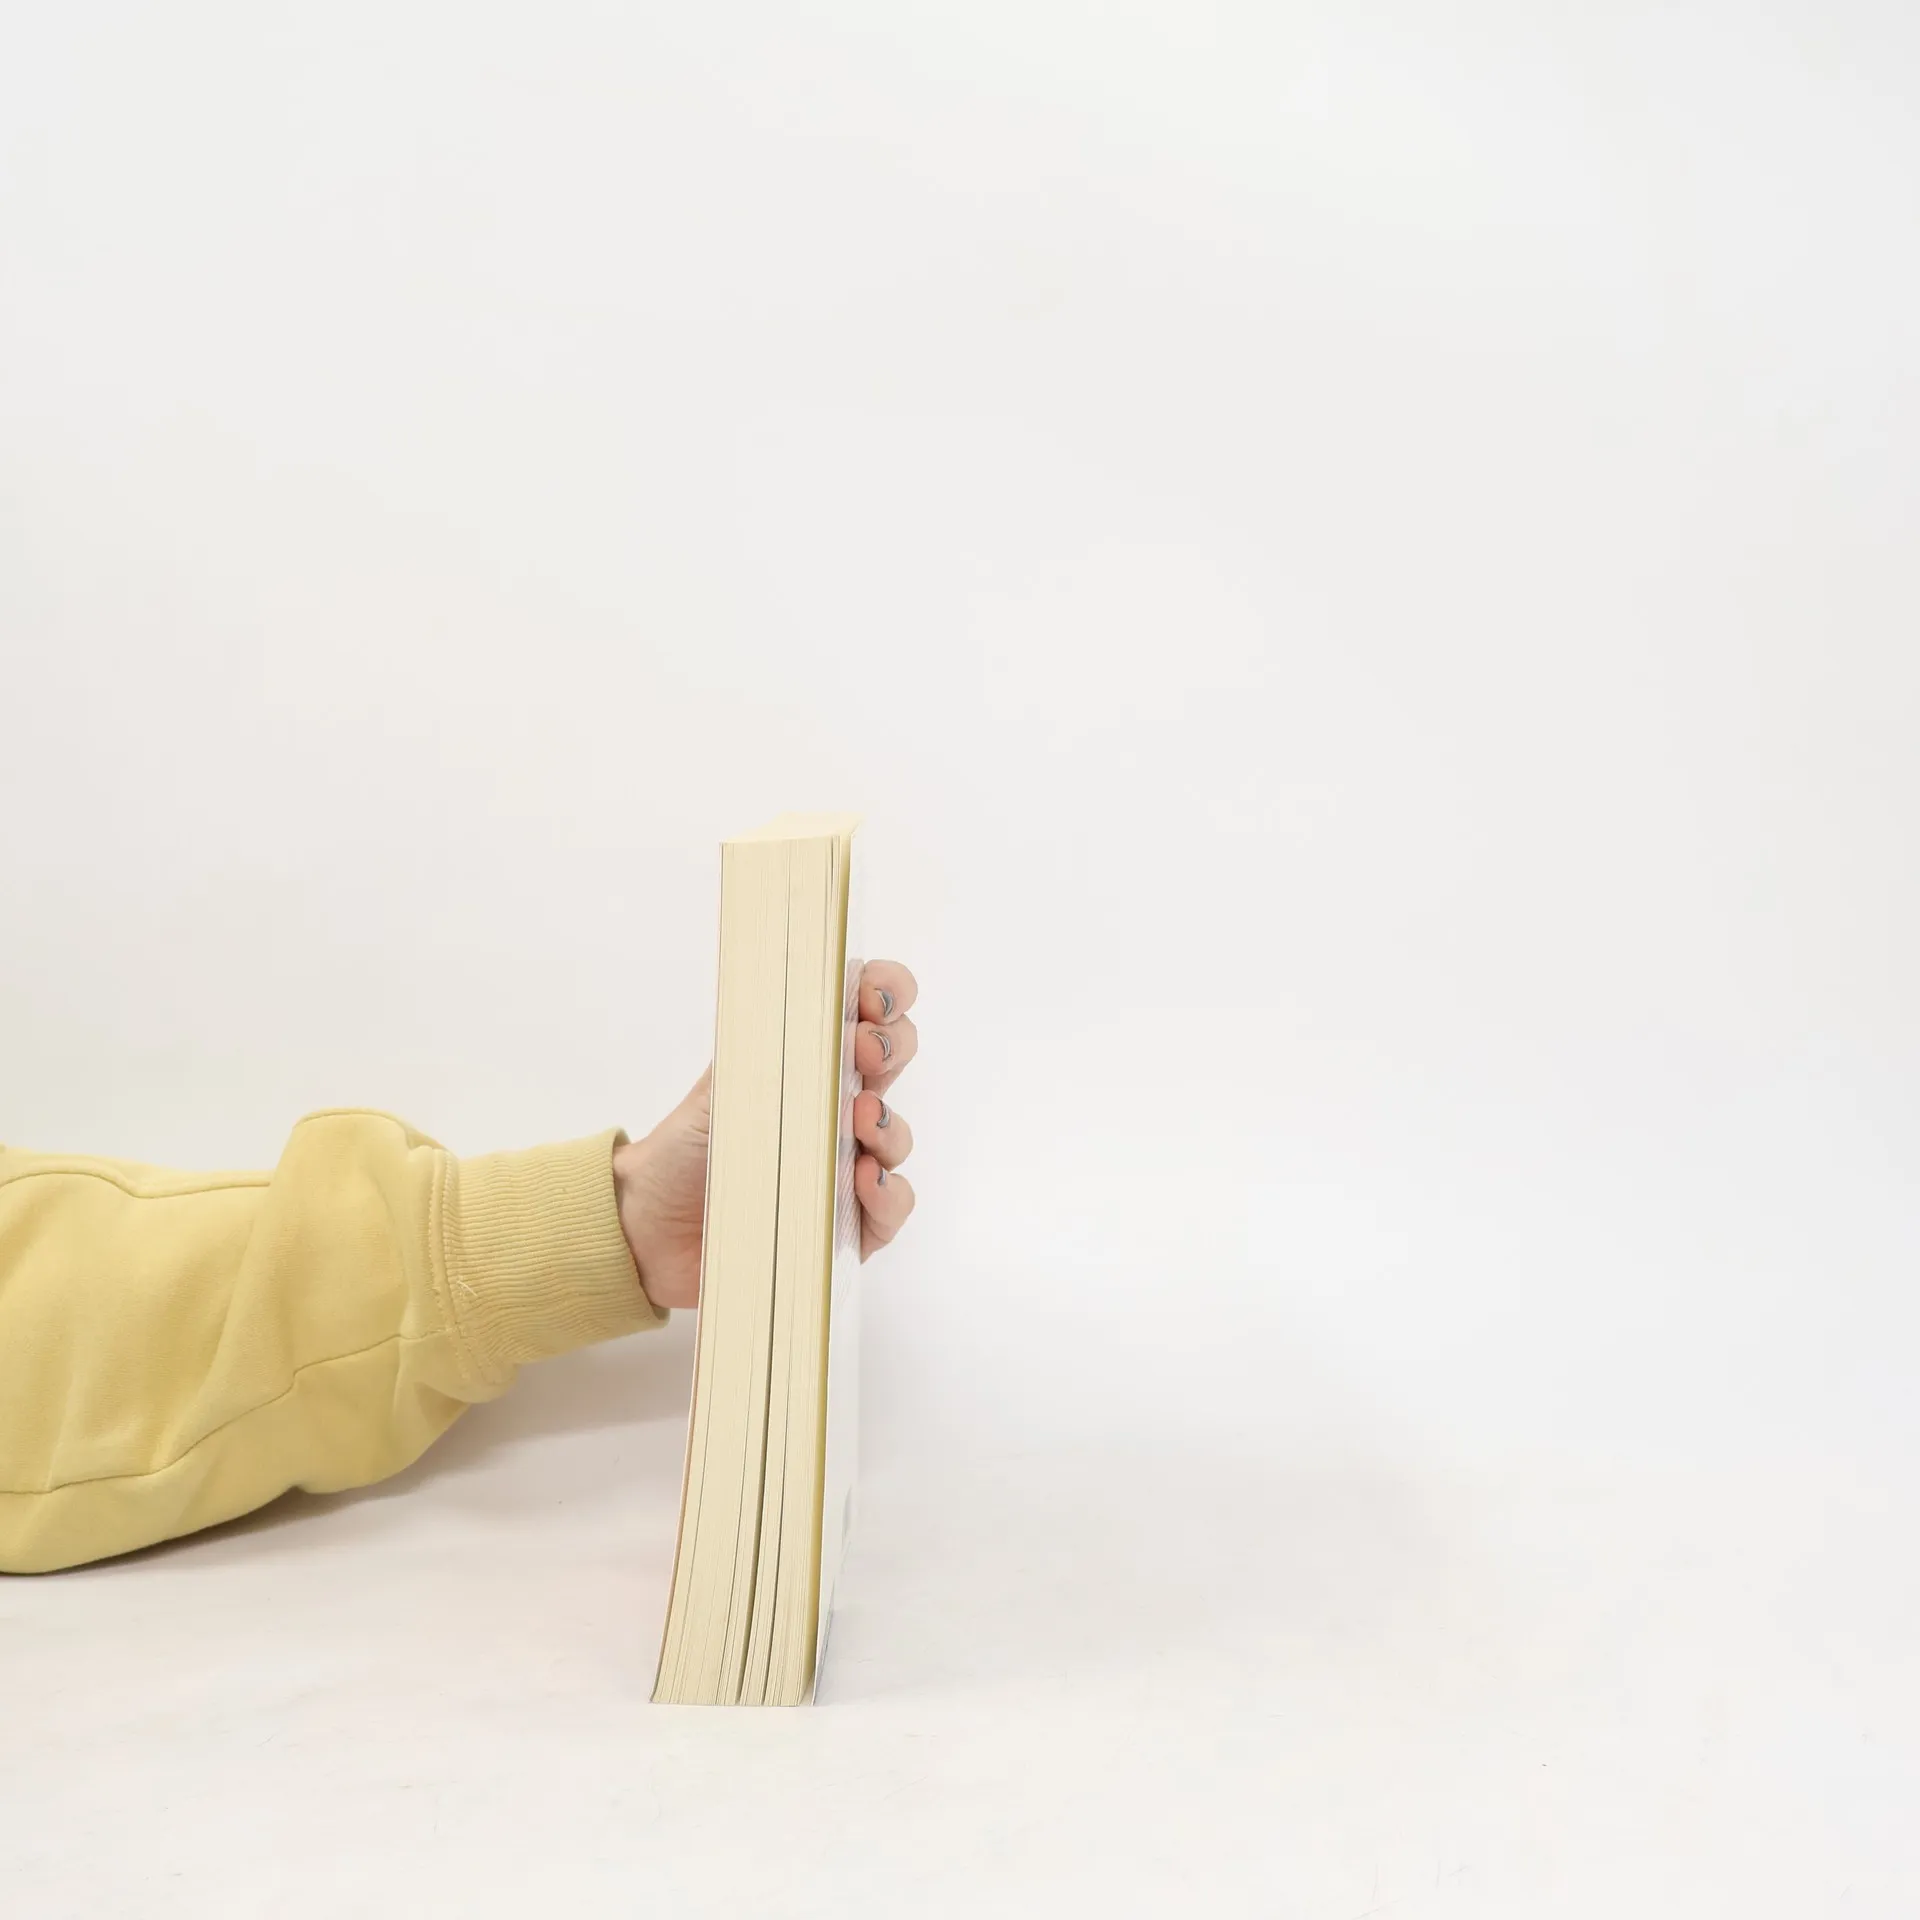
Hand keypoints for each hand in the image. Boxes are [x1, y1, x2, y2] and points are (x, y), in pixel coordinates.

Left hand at [613, 960, 919, 1309]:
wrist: (650, 1227)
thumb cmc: (685, 1149)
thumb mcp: (719, 1086)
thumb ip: (767, 1050)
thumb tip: (819, 1017)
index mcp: (807, 1063)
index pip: (865, 1012)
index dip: (884, 992)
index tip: (872, 997)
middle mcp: (834, 1109)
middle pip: (894, 1062)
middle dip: (894, 1044)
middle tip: (867, 1049)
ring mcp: (845, 1166)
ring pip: (896, 1137)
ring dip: (888, 1123)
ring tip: (859, 1120)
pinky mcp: (845, 1226)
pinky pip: (890, 1208)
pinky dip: (886, 1193)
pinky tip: (862, 1181)